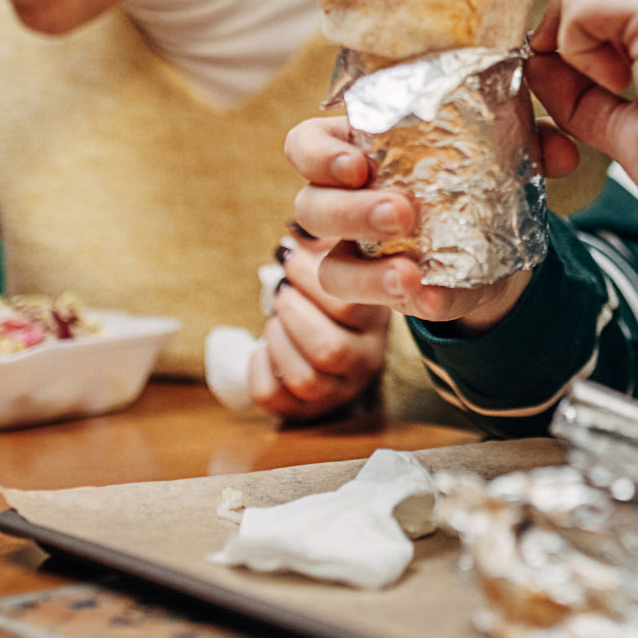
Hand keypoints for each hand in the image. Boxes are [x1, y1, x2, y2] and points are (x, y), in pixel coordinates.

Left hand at [246, 257, 389, 421]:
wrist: (336, 332)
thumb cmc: (335, 289)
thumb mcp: (340, 259)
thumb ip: (324, 241)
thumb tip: (298, 229)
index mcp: (379, 318)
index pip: (349, 305)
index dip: (310, 279)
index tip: (291, 260)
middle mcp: (367, 359)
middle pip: (329, 350)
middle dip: (292, 314)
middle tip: (283, 292)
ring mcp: (339, 389)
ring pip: (306, 378)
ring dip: (278, 341)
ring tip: (276, 320)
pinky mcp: (307, 407)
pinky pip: (274, 396)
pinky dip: (258, 368)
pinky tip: (263, 348)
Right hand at [283, 115, 579, 332]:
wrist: (494, 240)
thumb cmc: (475, 172)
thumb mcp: (500, 148)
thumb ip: (530, 140)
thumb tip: (563, 152)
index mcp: (356, 149)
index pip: (306, 145)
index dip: (318, 155)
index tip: (356, 162)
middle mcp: (340, 202)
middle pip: (310, 207)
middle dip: (350, 212)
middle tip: (400, 211)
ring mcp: (353, 254)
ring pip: (330, 268)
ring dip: (368, 274)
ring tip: (408, 275)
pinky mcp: (379, 295)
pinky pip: (373, 308)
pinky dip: (406, 303)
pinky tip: (430, 299)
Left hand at [529, 0, 637, 251]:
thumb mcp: (636, 122)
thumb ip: (584, 91)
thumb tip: (538, 65)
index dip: (594, 14)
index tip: (599, 74)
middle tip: (587, 67)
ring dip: (579, 18)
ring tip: (612, 81)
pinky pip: (584, 1)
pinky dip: (578, 45)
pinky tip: (617, 86)